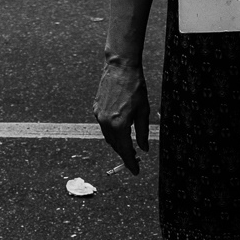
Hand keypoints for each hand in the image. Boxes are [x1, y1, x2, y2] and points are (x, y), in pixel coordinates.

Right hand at [94, 60, 149, 174]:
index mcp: (120, 125)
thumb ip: (143, 132)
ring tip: (128, 148)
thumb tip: (143, 148)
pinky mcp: (96, 109)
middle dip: (124, 155)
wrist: (120, 68)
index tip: (135, 171)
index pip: (126, 150)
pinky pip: (104, 127)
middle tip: (134, 161)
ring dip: (118, 144)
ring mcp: (99, 116)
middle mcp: (106, 123)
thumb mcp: (144, 111)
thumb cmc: (135, 87)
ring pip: (108, 137)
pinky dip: (112, 133)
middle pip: (115, 146)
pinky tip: (119, 132)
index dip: (130, 163)